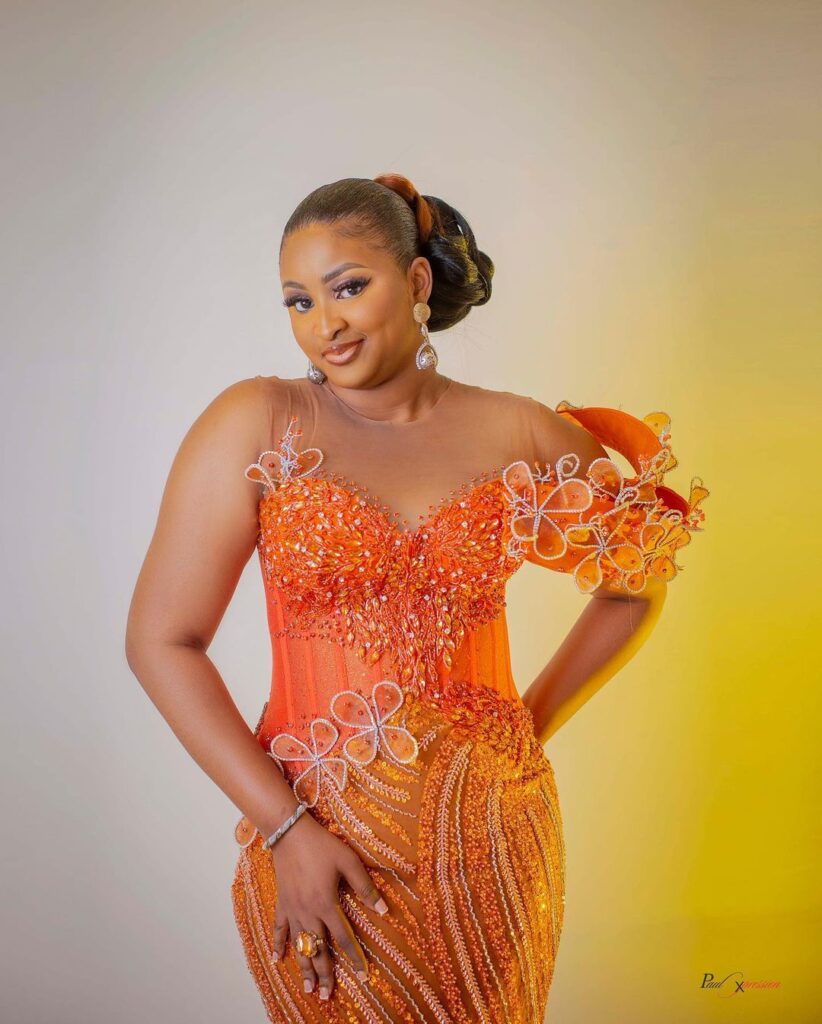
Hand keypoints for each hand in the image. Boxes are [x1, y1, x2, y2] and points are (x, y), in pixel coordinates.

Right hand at [269, 810, 388, 999]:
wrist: (290, 833)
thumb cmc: (322, 845)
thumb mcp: (349, 862)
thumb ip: (365, 887)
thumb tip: (383, 909)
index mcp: (327, 904)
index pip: (343, 938)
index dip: (353, 958)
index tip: (361, 975)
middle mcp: (308, 913)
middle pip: (318, 950)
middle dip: (324, 974)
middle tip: (326, 995)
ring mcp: (292, 910)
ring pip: (299, 945)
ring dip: (303, 968)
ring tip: (307, 988)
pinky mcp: (282, 903)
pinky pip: (279, 928)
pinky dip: (278, 944)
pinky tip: (276, 959)